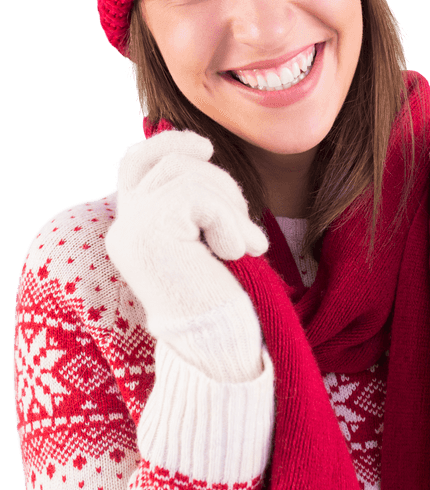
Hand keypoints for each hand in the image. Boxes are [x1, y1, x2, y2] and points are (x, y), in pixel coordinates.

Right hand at [106, 130, 267, 348]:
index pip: (135, 164)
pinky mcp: (148, 233)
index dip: (168, 144)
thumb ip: (192, 204)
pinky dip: (228, 220)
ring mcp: (131, 229)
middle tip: (245, 229)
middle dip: (222, 184)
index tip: (206, 146)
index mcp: (134, 229)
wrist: (219, 345)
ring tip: (246, 246)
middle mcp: (123, 228)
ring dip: (231, 207)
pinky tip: (237, 253)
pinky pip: (198, 197)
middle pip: (174, 165)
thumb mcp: (204, 240)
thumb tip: (199, 151)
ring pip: (189, 176)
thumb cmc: (221, 299)